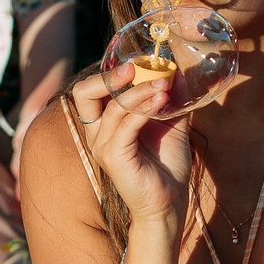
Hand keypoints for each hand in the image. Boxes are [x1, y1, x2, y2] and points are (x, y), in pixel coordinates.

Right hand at [67, 59, 192, 225]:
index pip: (94, 88)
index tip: (143, 62)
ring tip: (164, 86)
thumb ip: (171, 99)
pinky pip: (126, 125)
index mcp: (105, 123)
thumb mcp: (170, 124)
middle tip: (136, 66)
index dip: (113, 71)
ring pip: (113, 106)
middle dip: (109, 75)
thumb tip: (178, 72)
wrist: (169, 202)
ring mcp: (102, 145)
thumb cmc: (166, 165)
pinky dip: (144, 109)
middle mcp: (97, 133)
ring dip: (140, 91)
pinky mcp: (113, 157)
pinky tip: (162, 101)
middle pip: (84, 92)